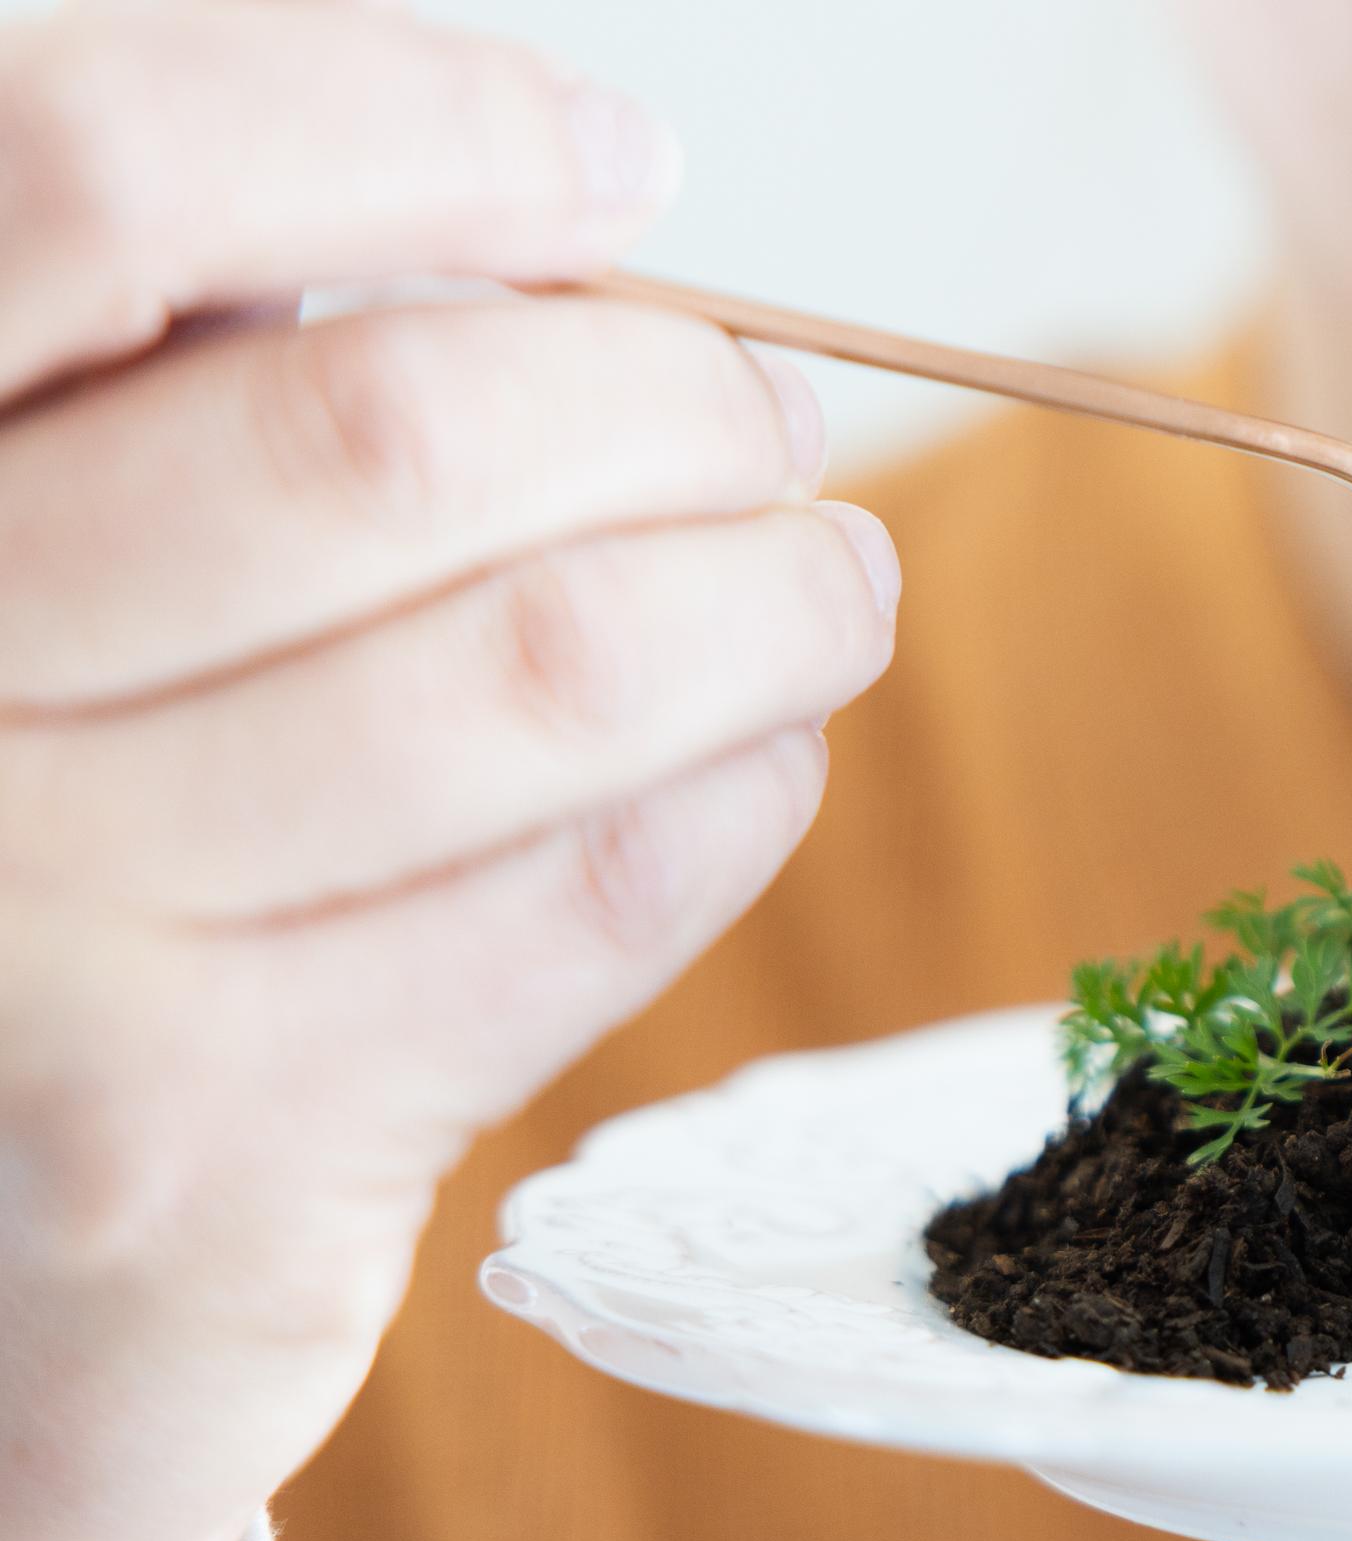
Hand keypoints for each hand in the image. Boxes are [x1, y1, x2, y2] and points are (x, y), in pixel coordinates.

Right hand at [0, 6, 895, 1540]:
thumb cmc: (45, 790)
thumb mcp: (50, 522)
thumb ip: (198, 365)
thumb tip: (565, 236)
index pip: (98, 170)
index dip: (414, 131)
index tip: (615, 171)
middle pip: (384, 430)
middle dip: (669, 401)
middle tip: (766, 425)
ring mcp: (17, 926)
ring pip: (542, 664)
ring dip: (767, 598)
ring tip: (820, 580)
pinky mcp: (193, 1146)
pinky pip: (585, 895)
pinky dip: (733, 793)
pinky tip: (747, 756)